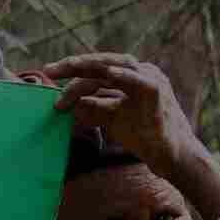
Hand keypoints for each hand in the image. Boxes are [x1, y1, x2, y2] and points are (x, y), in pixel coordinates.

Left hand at [29, 52, 206, 179]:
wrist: (170, 155)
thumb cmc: (144, 136)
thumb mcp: (111, 119)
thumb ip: (93, 108)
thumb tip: (70, 104)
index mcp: (131, 77)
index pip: (97, 70)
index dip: (72, 73)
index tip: (49, 77)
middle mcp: (142, 73)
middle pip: (103, 63)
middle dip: (75, 65)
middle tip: (50, 70)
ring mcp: (152, 80)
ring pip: (118, 65)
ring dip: (93, 65)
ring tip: (70, 65)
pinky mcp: (159, 92)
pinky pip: (140, 81)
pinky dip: (125, 76)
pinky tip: (109, 74)